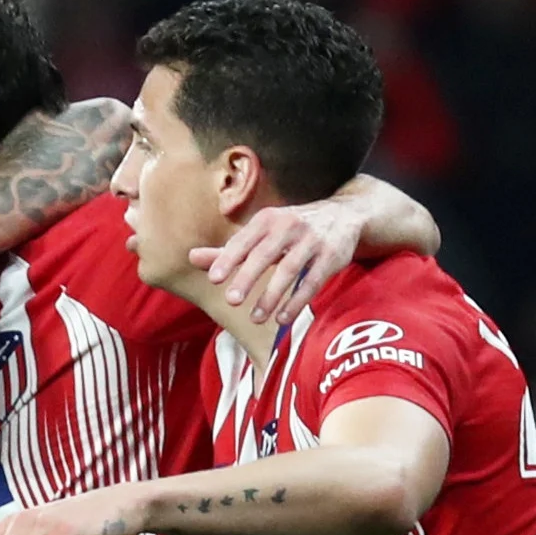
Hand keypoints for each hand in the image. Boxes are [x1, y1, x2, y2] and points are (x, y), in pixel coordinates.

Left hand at [195, 197, 368, 325]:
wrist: (344, 216)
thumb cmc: (292, 229)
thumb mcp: (262, 233)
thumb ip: (228, 249)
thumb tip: (191, 257)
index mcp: (268, 219)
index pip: (244, 240)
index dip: (228, 258)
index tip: (213, 278)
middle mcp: (289, 226)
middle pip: (265, 254)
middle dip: (248, 276)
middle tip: (231, 300)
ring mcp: (312, 240)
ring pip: (290, 270)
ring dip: (272, 295)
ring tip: (256, 317)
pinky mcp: (332, 256)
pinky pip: (313, 281)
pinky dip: (297, 301)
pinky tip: (283, 318)